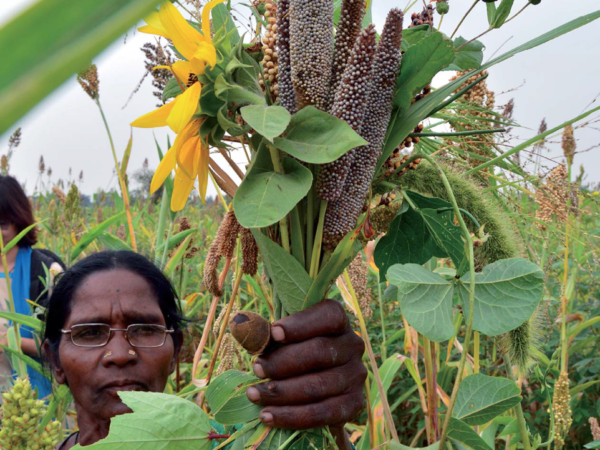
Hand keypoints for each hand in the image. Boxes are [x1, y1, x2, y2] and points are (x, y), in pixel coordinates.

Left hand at [245, 299, 365, 432]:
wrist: (319, 387)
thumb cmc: (296, 352)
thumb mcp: (284, 337)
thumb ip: (267, 333)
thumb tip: (243, 328)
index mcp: (339, 321)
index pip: (328, 316)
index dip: (301, 325)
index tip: (274, 334)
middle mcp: (353, 345)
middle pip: (319, 352)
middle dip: (283, 362)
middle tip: (257, 368)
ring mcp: (356, 375)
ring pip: (318, 386)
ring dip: (282, 392)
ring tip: (254, 394)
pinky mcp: (354, 404)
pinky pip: (323, 413)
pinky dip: (292, 416)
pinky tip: (267, 415)